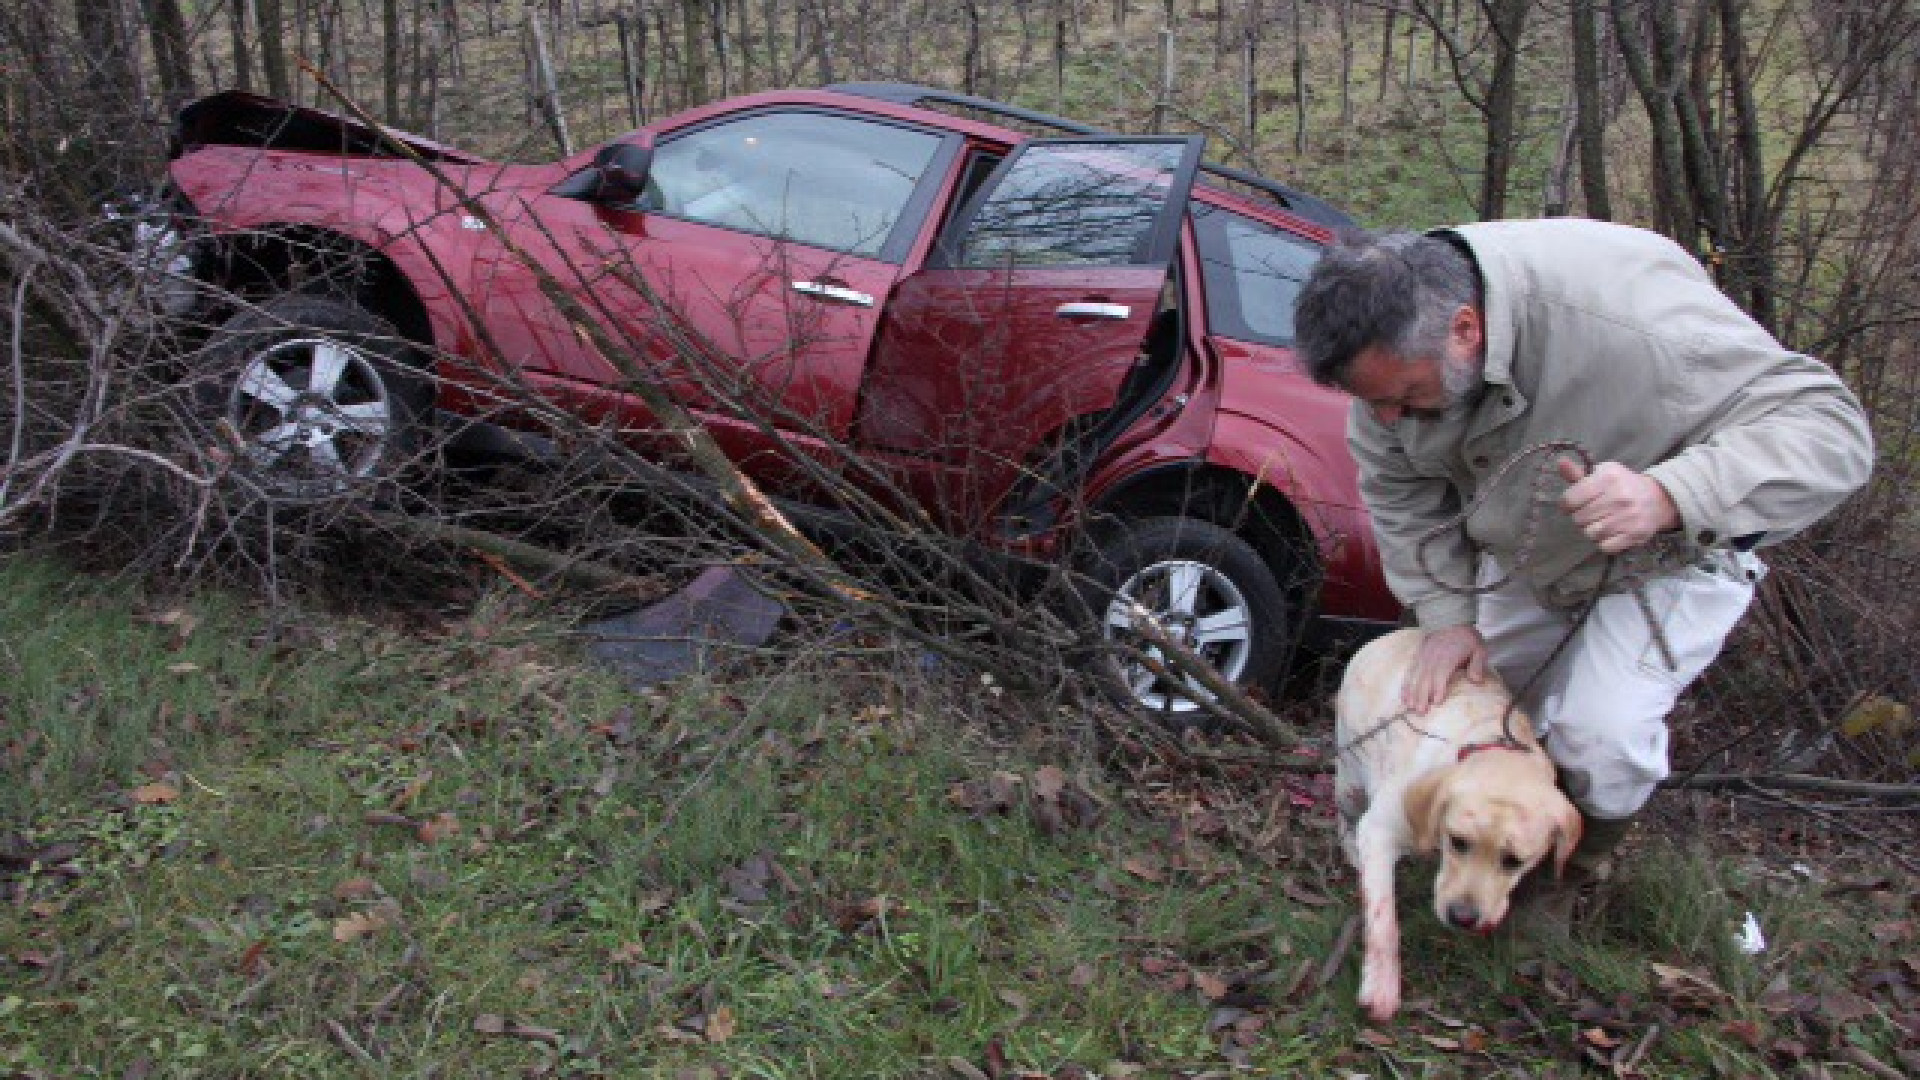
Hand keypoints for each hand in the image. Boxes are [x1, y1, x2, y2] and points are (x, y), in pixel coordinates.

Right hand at [1405, 625, 1487, 713]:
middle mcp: (1434, 655)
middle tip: (1420, 711)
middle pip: (1426, 677)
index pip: (1442, 672)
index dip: (1438, 687)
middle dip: (1422, 695)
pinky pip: (1411, 671)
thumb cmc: (1469, 639)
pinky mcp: (1419, 655)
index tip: (1436, 701)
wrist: (1454, 620)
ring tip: (1410, 706)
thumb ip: (1477, 665)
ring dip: (1412, 691)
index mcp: (1449, 654)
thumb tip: (1476, 681)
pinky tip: (1404, 696)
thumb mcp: (1480, 649)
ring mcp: (1424, 655)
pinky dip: (1406, 684)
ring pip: (1416, 675)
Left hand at [1558, 458, 1679, 553]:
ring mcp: (1629, 517)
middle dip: (1580, 517)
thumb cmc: (1621, 485)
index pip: (1571, 499)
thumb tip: (1560, 462)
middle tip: (1589, 514)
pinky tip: (1610, 532)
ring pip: (1591, 533)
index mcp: (1608, 478)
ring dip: (1591, 530)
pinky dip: (1603, 542)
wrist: (1656, 499)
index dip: (1566, 505)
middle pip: (1580, 518)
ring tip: (1599, 522)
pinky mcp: (1636, 534)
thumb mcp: (1601, 474)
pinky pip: (1605, 546)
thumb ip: (1577, 473)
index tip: (1571, 505)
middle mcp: (1620, 497)